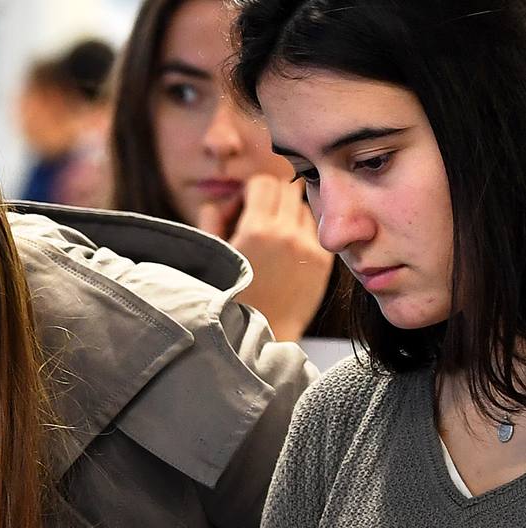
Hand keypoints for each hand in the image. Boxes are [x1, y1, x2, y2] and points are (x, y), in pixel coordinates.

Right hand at [199, 175, 334, 340]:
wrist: (259, 336)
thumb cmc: (228, 299)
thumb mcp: (211, 254)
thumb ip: (212, 217)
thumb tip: (223, 201)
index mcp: (256, 229)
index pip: (263, 182)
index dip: (248, 191)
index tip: (241, 208)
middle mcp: (287, 234)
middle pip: (286, 188)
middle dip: (270, 198)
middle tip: (257, 219)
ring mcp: (310, 247)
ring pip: (304, 207)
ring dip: (288, 214)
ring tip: (273, 239)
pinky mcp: (324, 261)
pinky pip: (316, 230)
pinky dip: (302, 233)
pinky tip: (288, 253)